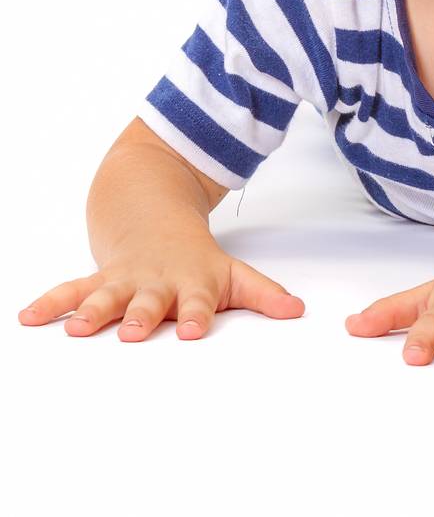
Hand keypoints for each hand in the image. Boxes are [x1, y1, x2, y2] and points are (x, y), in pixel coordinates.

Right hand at [16, 237, 303, 339]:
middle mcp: (155, 283)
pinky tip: (28, 317)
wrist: (152, 209)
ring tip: (76, 328)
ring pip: (105, 297)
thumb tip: (299, 311)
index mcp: (190, 282)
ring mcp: (123, 281)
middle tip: (132, 332)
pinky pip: (69, 290)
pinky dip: (49, 302)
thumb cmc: (195, 256)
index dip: (195, 315)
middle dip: (139, 317)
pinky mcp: (97, 280)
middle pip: (147, 303)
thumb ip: (263, 294)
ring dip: (91, 311)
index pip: (197, 302)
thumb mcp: (232, 272)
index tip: (192, 331)